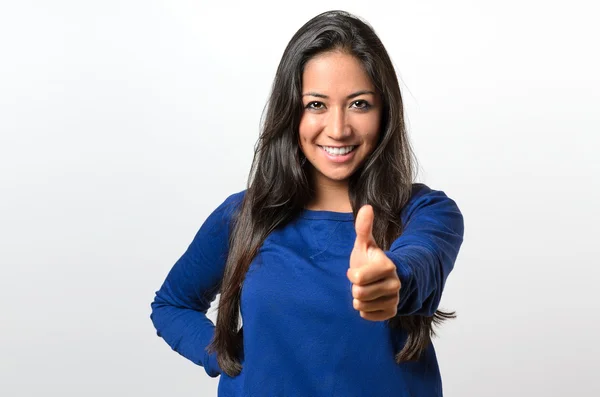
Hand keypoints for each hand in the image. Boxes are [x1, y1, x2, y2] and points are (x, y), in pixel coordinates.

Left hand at [347, 205, 400, 320]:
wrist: (381, 277)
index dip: (352, 274)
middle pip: (358, 293)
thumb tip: (367, 207)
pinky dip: (363, 309)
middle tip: (361, 281)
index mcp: (388, 266)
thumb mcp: (364, 243)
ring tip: (365, 289)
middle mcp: (394, 284)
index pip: (358, 278)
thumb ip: (363, 227)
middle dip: (354, 287)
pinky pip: (366, 315)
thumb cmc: (369, 259)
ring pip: (361, 305)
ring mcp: (394, 299)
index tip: (356, 270)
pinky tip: (369, 300)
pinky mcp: (391, 313)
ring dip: (358, 298)